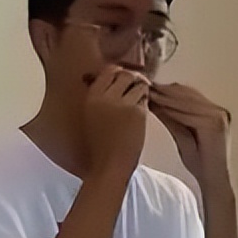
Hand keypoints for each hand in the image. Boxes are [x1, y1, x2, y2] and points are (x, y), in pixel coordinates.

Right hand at [83, 67, 150, 181]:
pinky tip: (140, 116)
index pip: (109, 71)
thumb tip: (112, 81)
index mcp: (92, 97)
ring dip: (141, 92)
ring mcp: (123, 103)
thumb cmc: (99, 146)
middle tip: (136, 89)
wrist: (109, 166)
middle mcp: (106, 97)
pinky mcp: (138, 112)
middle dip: (133, 80)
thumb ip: (100, 98)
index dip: (119, 73)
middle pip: (125, 75)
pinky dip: (145, 104)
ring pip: (139, 85)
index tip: (123, 79)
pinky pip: (145, 100)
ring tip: (138, 104)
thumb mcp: (91, 117)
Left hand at [148, 84, 230, 185]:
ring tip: (148, 94)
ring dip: (166, 97)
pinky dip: (174, 109)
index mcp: (212, 112)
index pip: (187, 93)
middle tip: (144, 87)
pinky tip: (158, 107)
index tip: (146, 88)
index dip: (166, 89)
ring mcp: (219, 116)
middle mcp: (218, 110)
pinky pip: (191, 113)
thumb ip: (171, 119)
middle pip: (187, 92)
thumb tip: (153, 102)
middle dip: (164, 90)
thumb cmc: (199, 162)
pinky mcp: (216, 124)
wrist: (213, 181)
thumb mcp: (182, 136)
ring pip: (188, 100)